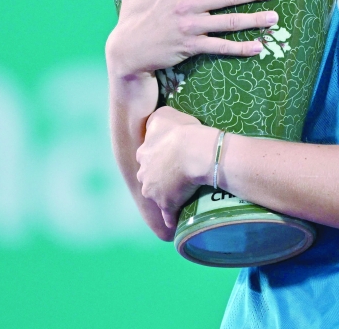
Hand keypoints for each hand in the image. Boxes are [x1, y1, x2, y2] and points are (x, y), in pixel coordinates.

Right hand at [106, 0, 279, 78]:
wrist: (125, 51)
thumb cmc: (131, 15)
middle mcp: (187, 5)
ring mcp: (190, 27)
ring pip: (229, 22)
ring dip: (254, 20)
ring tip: (275, 17)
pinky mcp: (191, 47)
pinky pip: (221, 47)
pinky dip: (240, 48)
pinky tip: (258, 47)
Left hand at [135, 106, 214, 229]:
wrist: (195, 152)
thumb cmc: (182, 131)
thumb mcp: (164, 115)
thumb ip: (155, 120)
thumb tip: (151, 125)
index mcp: (143, 153)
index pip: (147, 157)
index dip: (158, 156)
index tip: (169, 156)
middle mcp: (144, 173)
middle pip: (149, 177)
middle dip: (158, 177)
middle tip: (175, 174)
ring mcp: (154, 191)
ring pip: (156, 196)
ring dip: (164, 196)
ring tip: (179, 195)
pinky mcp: (167, 205)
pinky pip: (167, 216)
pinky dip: (170, 219)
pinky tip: (173, 223)